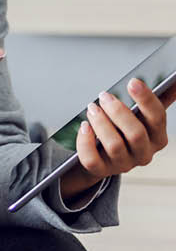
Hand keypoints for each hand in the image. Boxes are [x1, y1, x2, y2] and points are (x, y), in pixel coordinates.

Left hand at [60, 78, 175, 202]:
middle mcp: (143, 154)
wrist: (103, 156)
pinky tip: (84, 126)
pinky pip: (92, 159)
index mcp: (157, 138)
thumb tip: (175, 81)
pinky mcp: (101, 170)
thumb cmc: (124, 129)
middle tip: (104, 95)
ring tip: (92, 108)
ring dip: (101, 123)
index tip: (132, 82)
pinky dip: (85, 142)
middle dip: (118, 111)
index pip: (158, 118)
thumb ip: (155, 100)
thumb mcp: (141, 117)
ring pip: (114, 145)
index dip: (146, 99)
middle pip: (136, 134)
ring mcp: (122, 164)